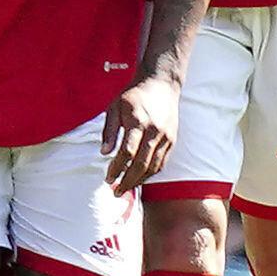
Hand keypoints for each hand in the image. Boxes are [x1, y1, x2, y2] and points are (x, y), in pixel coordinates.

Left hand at [101, 74, 178, 192]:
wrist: (161, 84)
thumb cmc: (134, 96)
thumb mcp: (115, 107)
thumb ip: (109, 131)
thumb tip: (104, 153)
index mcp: (138, 122)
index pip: (127, 152)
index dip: (116, 168)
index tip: (107, 178)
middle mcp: (154, 131)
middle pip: (141, 164)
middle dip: (127, 181)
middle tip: (116, 191)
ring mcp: (166, 137)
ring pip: (153, 167)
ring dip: (139, 181)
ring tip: (126, 189)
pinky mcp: (172, 140)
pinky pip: (162, 163)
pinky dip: (150, 174)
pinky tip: (139, 179)